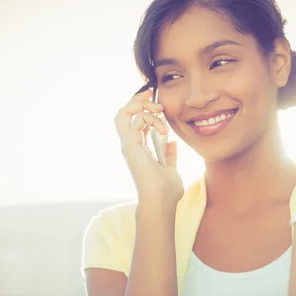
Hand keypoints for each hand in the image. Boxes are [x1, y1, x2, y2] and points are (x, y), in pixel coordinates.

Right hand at [114, 88, 183, 205]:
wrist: (161, 200)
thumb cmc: (166, 191)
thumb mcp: (171, 169)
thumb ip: (170, 155)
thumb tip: (172, 142)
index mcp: (139, 149)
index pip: (134, 122)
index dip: (142, 108)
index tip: (157, 101)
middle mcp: (130, 145)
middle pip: (124, 113)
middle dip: (137, 100)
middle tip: (152, 95)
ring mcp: (128, 145)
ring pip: (123, 112)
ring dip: (141, 105)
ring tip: (159, 110)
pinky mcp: (129, 144)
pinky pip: (132, 119)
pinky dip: (148, 117)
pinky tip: (162, 127)